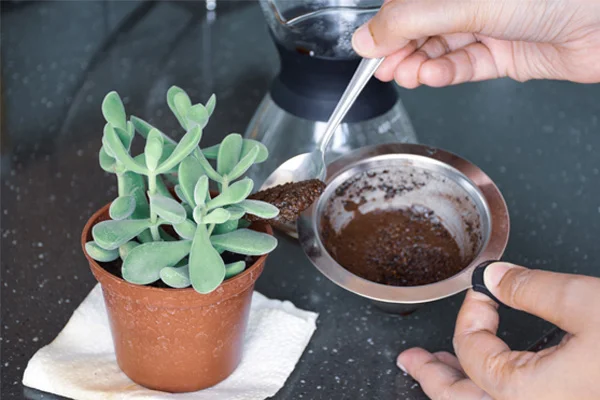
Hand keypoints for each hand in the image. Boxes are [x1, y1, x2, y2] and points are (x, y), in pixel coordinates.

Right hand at [351, 0, 599, 87]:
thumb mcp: (467, 1)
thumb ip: (412, 20)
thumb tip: (366, 36)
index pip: (410, 2)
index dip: (387, 26)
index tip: (368, 49)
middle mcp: (474, 0)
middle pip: (424, 26)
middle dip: (401, 49)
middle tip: (384, 69)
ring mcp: (492, 25)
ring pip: (443, 48)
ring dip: (421, 64)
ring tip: (408, 76)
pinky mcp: (508, 53)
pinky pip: (468, 65)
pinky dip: (447, 73)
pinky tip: (432, 77)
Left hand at [397, 263, 599, 399]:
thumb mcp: (585, 304)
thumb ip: (530, 288)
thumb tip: (496, 277)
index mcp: (523, 393)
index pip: (470, 350)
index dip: (470, 312)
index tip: (483, 290)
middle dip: (432, 376)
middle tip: (411, 360)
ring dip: (460, 388)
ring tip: (441, 372)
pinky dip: (490, 393)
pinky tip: (494, 378)